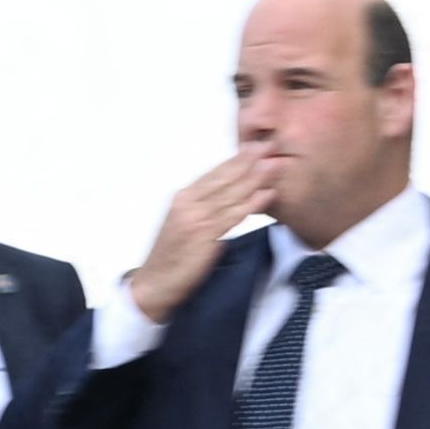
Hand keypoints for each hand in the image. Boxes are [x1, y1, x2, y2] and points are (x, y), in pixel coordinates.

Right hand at [127, 149, 287, 321]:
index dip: (235, 159)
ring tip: (274, 164)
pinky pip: (233, 216)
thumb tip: (227, 198)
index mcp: (183, 198)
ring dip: (255, 178)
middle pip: (224, 178)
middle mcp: (188, 203)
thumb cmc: (170, 258)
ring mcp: (196, 218)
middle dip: (248, 160)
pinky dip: (252, 203)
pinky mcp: (204, 235)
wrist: (155, 283)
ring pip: (231, 194)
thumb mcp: (183, 224)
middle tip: (269, 145)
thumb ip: (203, 209)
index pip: (214, 173)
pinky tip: (267, 194)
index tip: (254, 147)